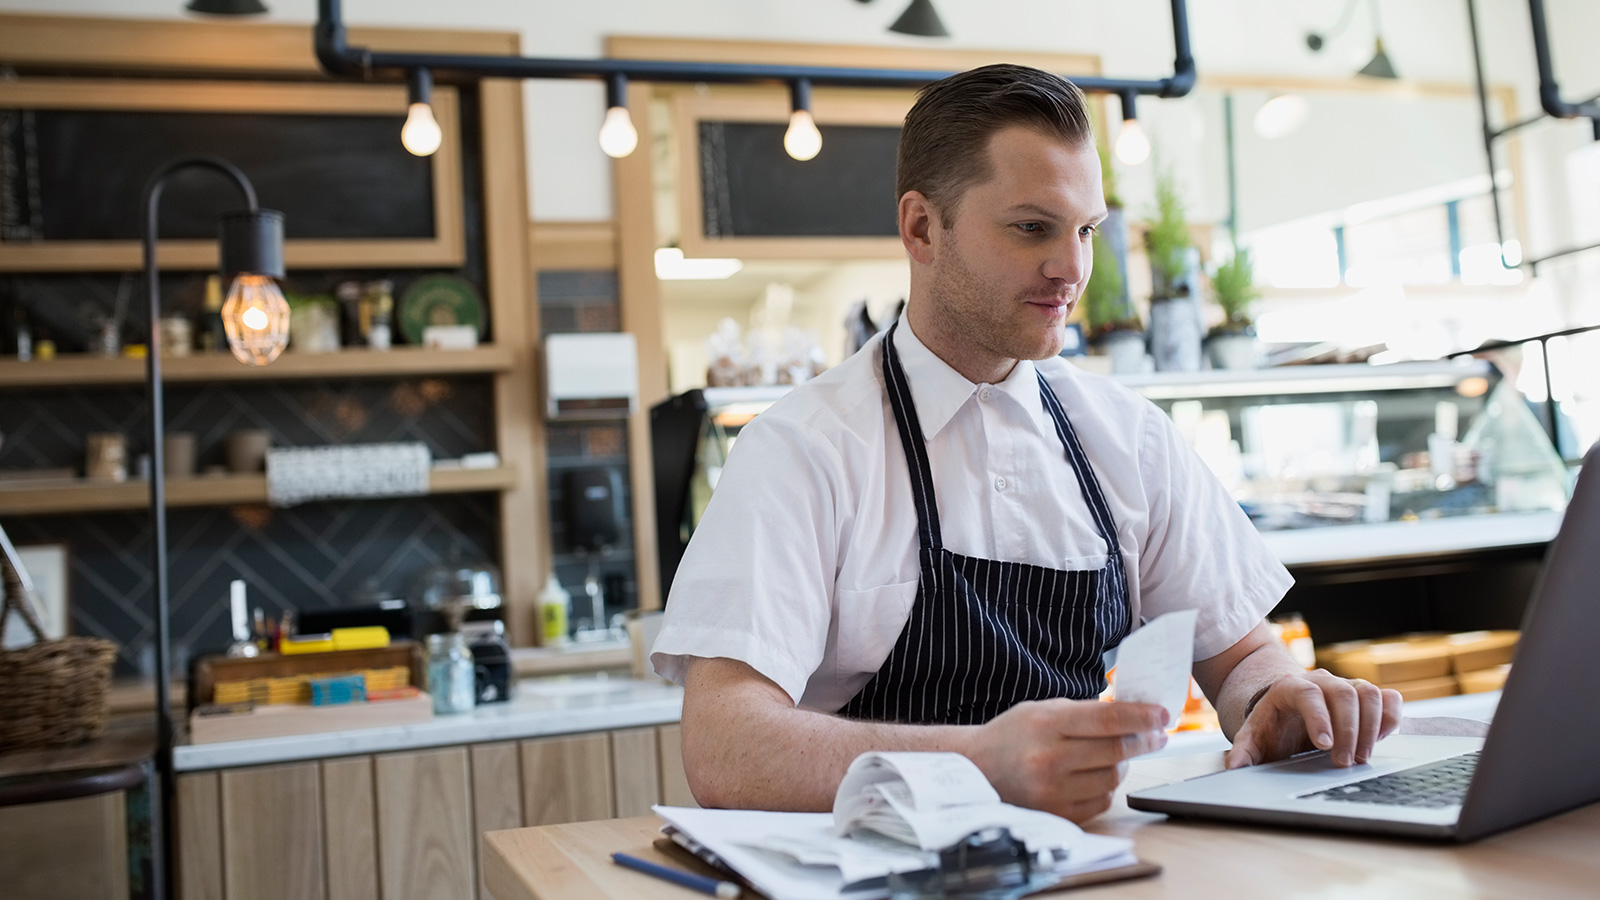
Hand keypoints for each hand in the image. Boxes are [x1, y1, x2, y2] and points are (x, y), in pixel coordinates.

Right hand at [964, 699, 1168, 822]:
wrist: (977, 767)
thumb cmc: (1014, 734)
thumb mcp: (1043, 710)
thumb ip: (1085, 713)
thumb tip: (1134, 716)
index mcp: (1046, 724)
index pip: (1107, 720)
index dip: (1141, 717)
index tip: (1163, 715)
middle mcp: (1048, 758)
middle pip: (1116, 751)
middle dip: (1144, 741)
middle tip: (1156, 734)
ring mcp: (1052, 790)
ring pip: (1112, 778)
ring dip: (1125, 764)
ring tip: (1120, 754)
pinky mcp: (1056, 812)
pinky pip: (1101, 801)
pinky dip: (1107, 786)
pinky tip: (1099, 774)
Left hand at [1224, 669, 1401, 769]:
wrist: (1286, 713)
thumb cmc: (1271, 727)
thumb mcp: (1253, 738)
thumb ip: (1243, 752)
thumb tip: (1234, 767)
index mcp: (1289, 687)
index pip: (1308, 694)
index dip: (1319, 717)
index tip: (1324, 745)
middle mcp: (1320, 681)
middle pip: (1344, 693)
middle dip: (1348, 730)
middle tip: (1344, 763)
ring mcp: (1346, 686)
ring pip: (1369, 693)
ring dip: (1371, 727)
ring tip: (1362, 758)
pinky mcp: (1366, 697)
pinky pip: (1389, 699)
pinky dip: (1390, 718)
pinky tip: (1380, 740)